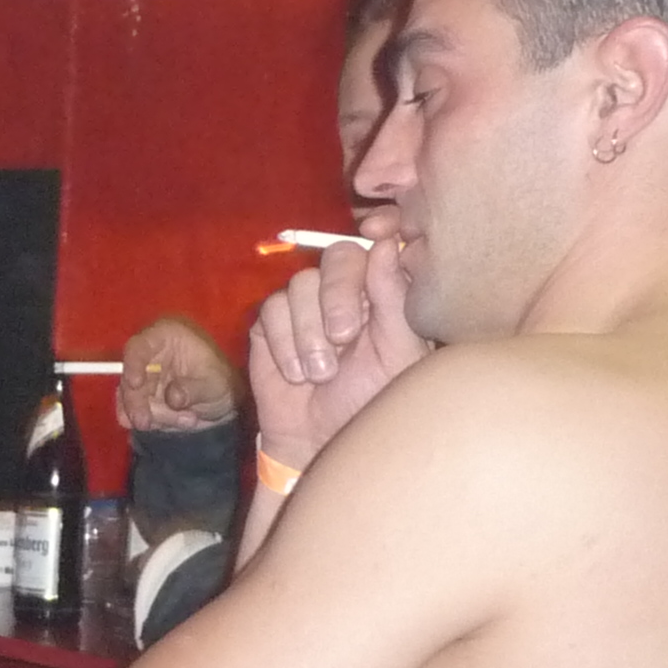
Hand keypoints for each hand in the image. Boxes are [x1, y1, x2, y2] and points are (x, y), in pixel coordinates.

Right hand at [117, 318, 239, 431]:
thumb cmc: (220, 382)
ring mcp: (141, 379)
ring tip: (187, 420)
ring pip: (127, 399)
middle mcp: (148, 356)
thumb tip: (173, 398)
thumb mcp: (214, 384)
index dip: (132, 364)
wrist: (221, 403)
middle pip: (127, 378)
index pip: (139, 346)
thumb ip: (193, 389)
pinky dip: (147, 423)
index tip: (135, 384)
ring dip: (150, 416)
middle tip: (145, 422)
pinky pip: (128, 413)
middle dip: (136, 403)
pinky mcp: (138, 399)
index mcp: (165, 337)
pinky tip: (171, 424)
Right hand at [248, 236, 428, 474]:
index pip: (377, 245)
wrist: (323, 438)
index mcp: (381, 291)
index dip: (377, 230)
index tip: (377, 231)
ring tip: (321, 373)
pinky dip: (285, 345)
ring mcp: (304, 306)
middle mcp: (343, 291)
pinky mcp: (270, 326)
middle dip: (339, 295)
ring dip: (309, 334)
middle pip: (337, 258)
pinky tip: (298, 373)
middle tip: (343, 337)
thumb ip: (394, 298)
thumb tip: (385, 243)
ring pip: (299, 287)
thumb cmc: (370, 398)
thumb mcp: (397, 352)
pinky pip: (271, 313)